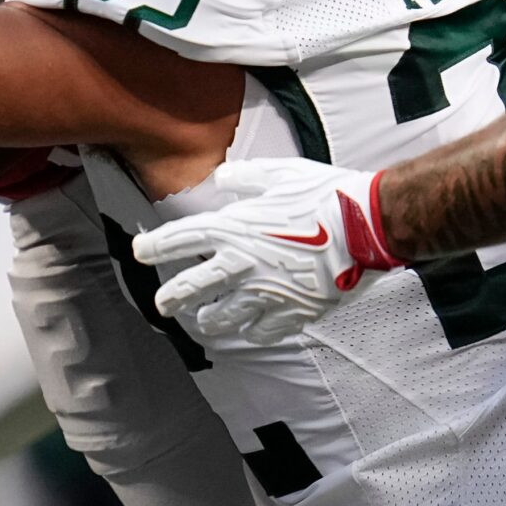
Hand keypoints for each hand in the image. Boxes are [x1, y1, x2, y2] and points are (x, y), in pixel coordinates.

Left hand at [130, 159, 399, 343]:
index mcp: (233, 229)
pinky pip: (263, 331)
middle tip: (163, 305)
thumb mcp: (278, 173)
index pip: (180, 240)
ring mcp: (264, 293)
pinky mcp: (291, 312)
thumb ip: (243, 177)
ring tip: (205, 321)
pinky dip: (253, 332)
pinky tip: (249, 331)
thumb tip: (220, 180)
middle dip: (172, 298)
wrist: (364, 226)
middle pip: (191, 288)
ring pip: (223, 318)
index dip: (155, 247)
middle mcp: (240, 265)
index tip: (140, 251)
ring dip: (209, 320)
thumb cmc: (323, 195)